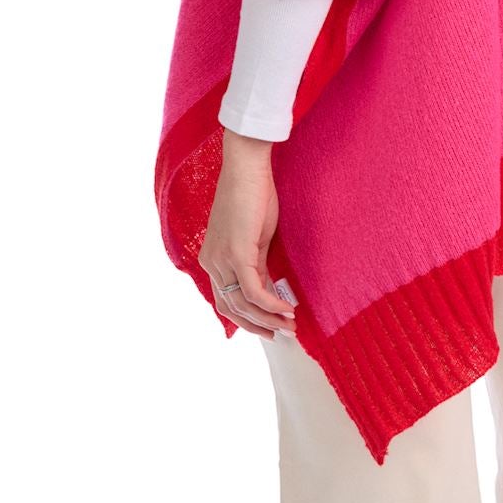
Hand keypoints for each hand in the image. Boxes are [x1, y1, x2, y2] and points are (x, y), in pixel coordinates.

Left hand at [198, 131, 298, 339]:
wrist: (247, 167)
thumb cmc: (254, 194)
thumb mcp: (256, 236)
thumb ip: (257, 263)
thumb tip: (270, 287)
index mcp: (212, 258)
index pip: (225, 300)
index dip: (248, 317)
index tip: (270, 326)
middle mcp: (211, 262)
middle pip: (230, 309)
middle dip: (257, 325)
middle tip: (282, 334)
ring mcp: (221, 259)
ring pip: (242, 303)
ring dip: (268, 318)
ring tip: (290, 324)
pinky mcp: (236, 254)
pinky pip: (253, 290)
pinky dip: (271, 303)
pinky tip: (287, 308)